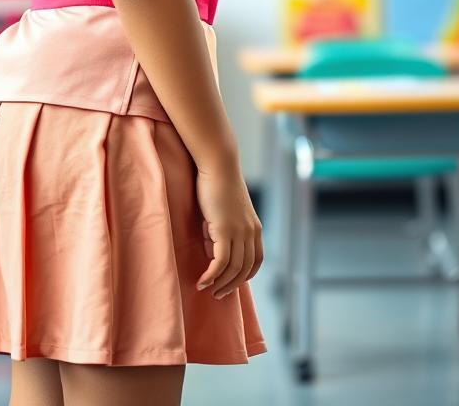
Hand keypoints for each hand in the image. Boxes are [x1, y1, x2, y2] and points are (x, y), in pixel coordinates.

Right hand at [195, 165, 262, 299]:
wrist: (218, 165)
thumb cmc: (218, 184)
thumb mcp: (227, 211)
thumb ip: (226, 230)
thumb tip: (214, 248)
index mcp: (255, 228)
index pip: (256, 262)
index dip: (244, 276)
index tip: (230, 283)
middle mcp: (251, 232)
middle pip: (245, 270)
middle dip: (231, 285)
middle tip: (217, 294)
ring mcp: (239, 232)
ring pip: (233, 269)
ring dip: (220, 284)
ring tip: (207, 289)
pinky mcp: (224, 230)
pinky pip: (220, 261)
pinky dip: (211, 274)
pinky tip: (202, 280)